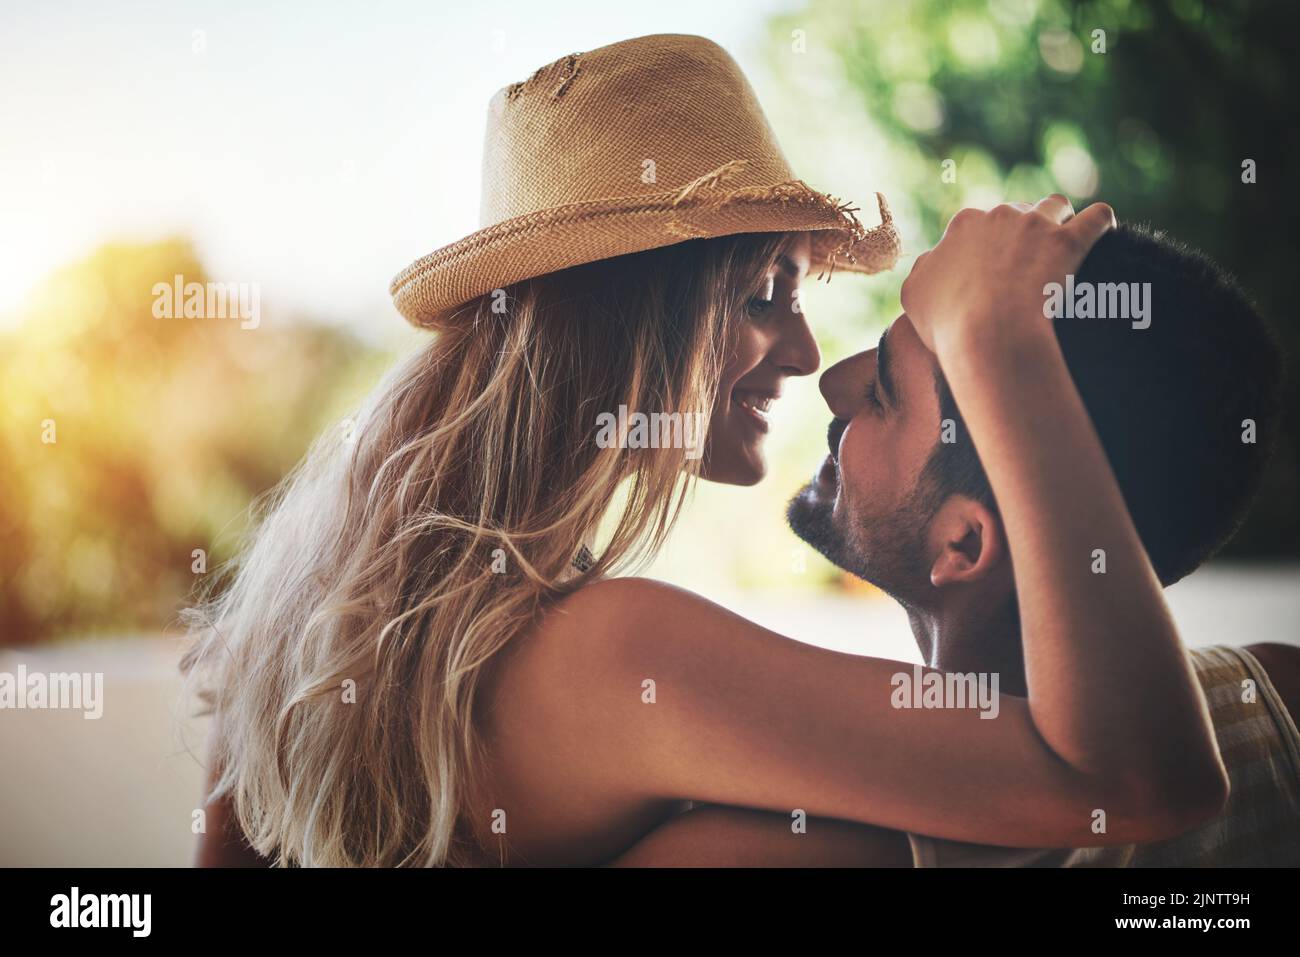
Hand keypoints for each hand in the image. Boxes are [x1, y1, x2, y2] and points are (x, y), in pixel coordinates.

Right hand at [900, 195, 1116, 355]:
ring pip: (1055, 206)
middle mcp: (999, 215)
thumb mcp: (915, 296)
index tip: (993, 271)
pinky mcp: (1070, 240)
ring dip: (1060, 220)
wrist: (989, 335)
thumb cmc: (949, 322)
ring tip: (1064, 246)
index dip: (987, 247)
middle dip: (1022, 234)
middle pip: (1016, 213)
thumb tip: (932, 262)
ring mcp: (1037, 224)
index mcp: (962, 226)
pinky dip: (1102, 223)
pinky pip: (1098, 217)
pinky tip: (1105, 233)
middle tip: (1026, 267)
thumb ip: (924, 271)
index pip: (978, 224)